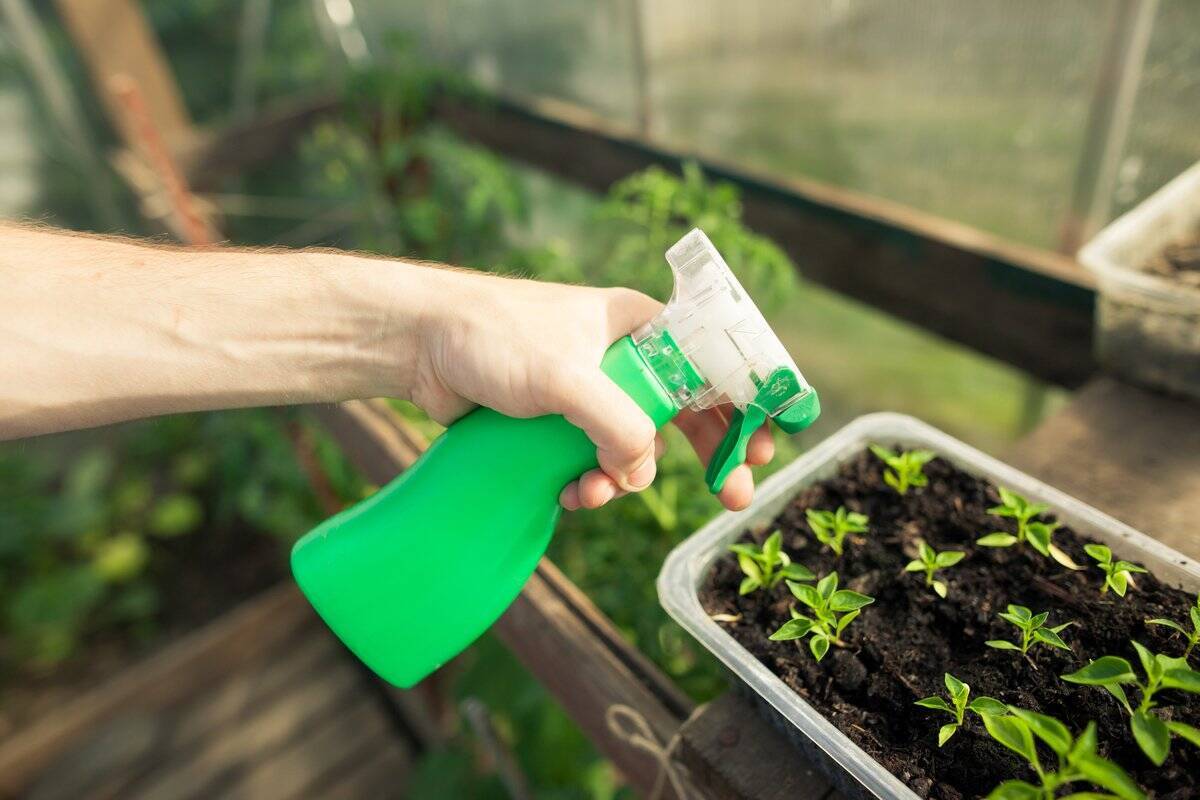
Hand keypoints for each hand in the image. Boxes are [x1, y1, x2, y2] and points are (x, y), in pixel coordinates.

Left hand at [407, 268, 774, 511]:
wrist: (419, 345)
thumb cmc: (493, 336)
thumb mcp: (567, 377)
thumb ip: (618, 424)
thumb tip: (640, 471)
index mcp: (640, 327)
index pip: (714, 364)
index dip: (747, 405)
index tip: (764, 446)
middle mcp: (623, 359)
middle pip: (687, 414)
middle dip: (707, 457)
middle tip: (731, 498)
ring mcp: (590, 393)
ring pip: (635, 450)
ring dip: (625, 481)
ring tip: (594, 493)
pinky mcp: (557, 424)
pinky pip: (594, 463)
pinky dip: (590, 485)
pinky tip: (568, 494)